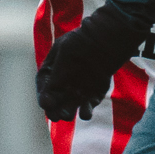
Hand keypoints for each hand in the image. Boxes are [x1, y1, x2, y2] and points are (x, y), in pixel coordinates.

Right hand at [37, 2, 145, 121]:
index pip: (45, 85)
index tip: (45, 104)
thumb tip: (48, 96)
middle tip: (55, 116)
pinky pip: (89, 104)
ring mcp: (80, 86)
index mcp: (54, 67)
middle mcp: (66, 79)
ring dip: (69, 111)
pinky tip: (85, 114)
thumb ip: (57, 74)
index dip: (44, 96)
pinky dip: (86, 110)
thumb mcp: (66, 52)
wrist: (111, 37)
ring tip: (68, 116)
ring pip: (72, 104)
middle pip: (57, 98)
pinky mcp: (95, 91)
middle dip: (55, 108)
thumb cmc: (85, 40)